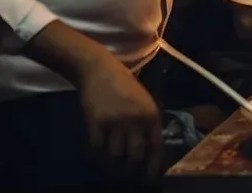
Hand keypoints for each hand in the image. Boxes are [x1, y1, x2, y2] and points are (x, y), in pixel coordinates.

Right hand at [76, 52, 161, 182]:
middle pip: (134, 158)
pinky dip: (97, 158)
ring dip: (112, 167)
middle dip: (130, 172)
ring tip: (111, 171)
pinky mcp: (96, 123)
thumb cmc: (124, 86)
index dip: (152, 168)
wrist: (100, 69)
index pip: (155, 148)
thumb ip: (148, 124)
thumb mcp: (144, 102)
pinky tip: (98, 158)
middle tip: (126, 179)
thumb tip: (151, 153)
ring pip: (115, 158)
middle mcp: (136, 120)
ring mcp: (115, 122)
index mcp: (151, 114)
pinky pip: (97, 151)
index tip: (148, 180)